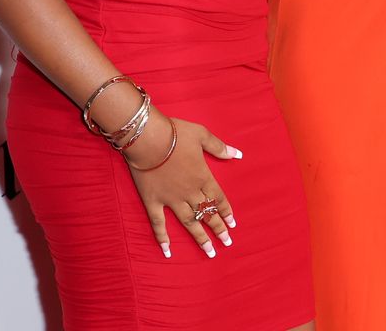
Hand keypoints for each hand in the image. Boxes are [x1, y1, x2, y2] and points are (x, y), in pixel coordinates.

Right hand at [124, 112, 242, 257]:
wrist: (148, 138)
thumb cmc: (177, 133)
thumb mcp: (202, 135)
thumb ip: (219, 147)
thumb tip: (237, 154)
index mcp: (203, 177)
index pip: (218, 198)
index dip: (226, 211)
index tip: (233, 225)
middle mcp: (190, 192)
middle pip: (207, 213)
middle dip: (218, 229)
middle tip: (227, 243)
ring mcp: (171, 199)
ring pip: (189, 222)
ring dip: (199, 238)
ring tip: (209, 252)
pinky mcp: (153, 202)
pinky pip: (159, 224)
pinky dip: (162, 238)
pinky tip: (167, 251)